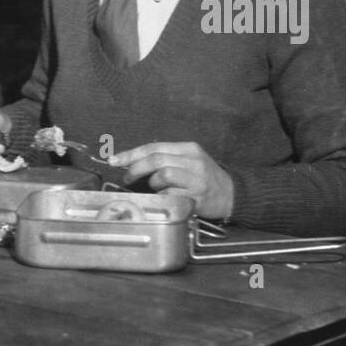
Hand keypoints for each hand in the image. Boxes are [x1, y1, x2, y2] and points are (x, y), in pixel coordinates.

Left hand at [107, 141, 234, 218]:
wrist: (232, 195)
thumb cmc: (203, 178)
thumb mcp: (188, 161)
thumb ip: (164, 159)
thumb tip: (131, 162)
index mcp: (188, 148)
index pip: (154, 147)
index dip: (131, 154)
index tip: (114, 160)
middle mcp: (193, 161)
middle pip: (156, 159)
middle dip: (135, 168)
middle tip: (127, 178)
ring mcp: (196, 179)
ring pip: (163, 175)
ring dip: (152, 184)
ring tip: (156, 189)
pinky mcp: (197, 197)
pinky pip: (170, 195)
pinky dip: (162, 197)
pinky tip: (166, 198)